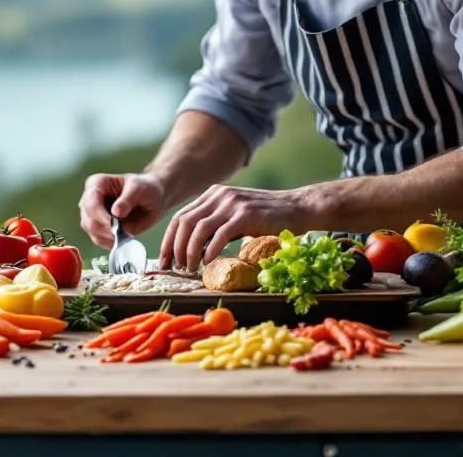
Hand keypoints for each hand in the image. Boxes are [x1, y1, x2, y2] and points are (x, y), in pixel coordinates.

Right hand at [78, 173, 166, 249]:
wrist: (152, 199)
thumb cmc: (145, 188)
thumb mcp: (140, 189)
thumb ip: (128, 199)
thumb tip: (116, 212)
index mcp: (96, 183)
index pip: (91, 204)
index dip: (101, 216)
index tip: (116, 225)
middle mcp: (89, 199)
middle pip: (89, 221)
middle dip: (107, 229)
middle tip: (125, 232)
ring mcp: (91, 215)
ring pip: (92, 232)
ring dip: (110, 237)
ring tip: (127, 232)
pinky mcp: (97, 228)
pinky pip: (99, 240)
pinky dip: (112, 242)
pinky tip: (124, 236)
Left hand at [158, 185, 308, 272]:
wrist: (298, 207)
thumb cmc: (267, 218)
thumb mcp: (235, 217)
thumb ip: (215, 226)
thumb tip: (192, 251)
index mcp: (213, 194)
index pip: (180, 217)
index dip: (168, 240)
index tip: (164, 261)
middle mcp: (219, 195)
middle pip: (184, 222)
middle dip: (174, 248)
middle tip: (175, 268)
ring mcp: (232, 203)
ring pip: (198, 228)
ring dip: (189, 252)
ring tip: (190, 268)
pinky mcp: (246, 214)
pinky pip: (220, 234)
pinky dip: (210, 250)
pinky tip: (208, 262)